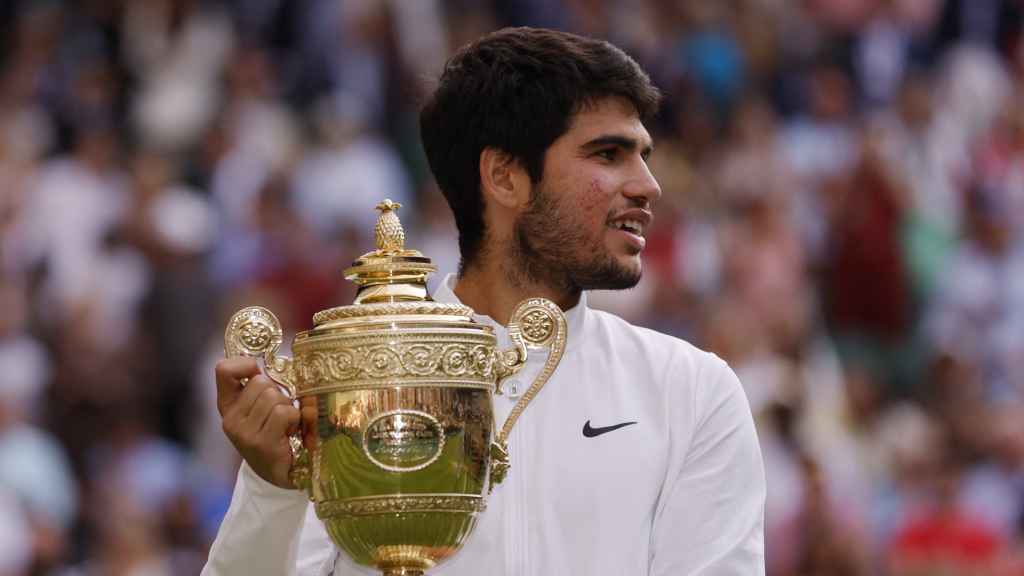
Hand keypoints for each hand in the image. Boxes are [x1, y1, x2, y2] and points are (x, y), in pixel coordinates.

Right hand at [215, 357, 299, 488]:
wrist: (281, 474)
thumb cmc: (276, 434)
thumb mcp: (262, 409)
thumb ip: (261, 388)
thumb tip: (275, 363)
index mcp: (227, 406)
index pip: (223, 370)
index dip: (245, 364)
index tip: (259, 374)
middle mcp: (230, 419)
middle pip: (260, 381)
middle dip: (279, 393)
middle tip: (281, 414)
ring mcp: (243, 432)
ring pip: (274, 396)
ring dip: (289, 408)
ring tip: (287, 425)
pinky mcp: (260, 442)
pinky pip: (283, 412)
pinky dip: (294, 419)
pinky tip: (290, 433)